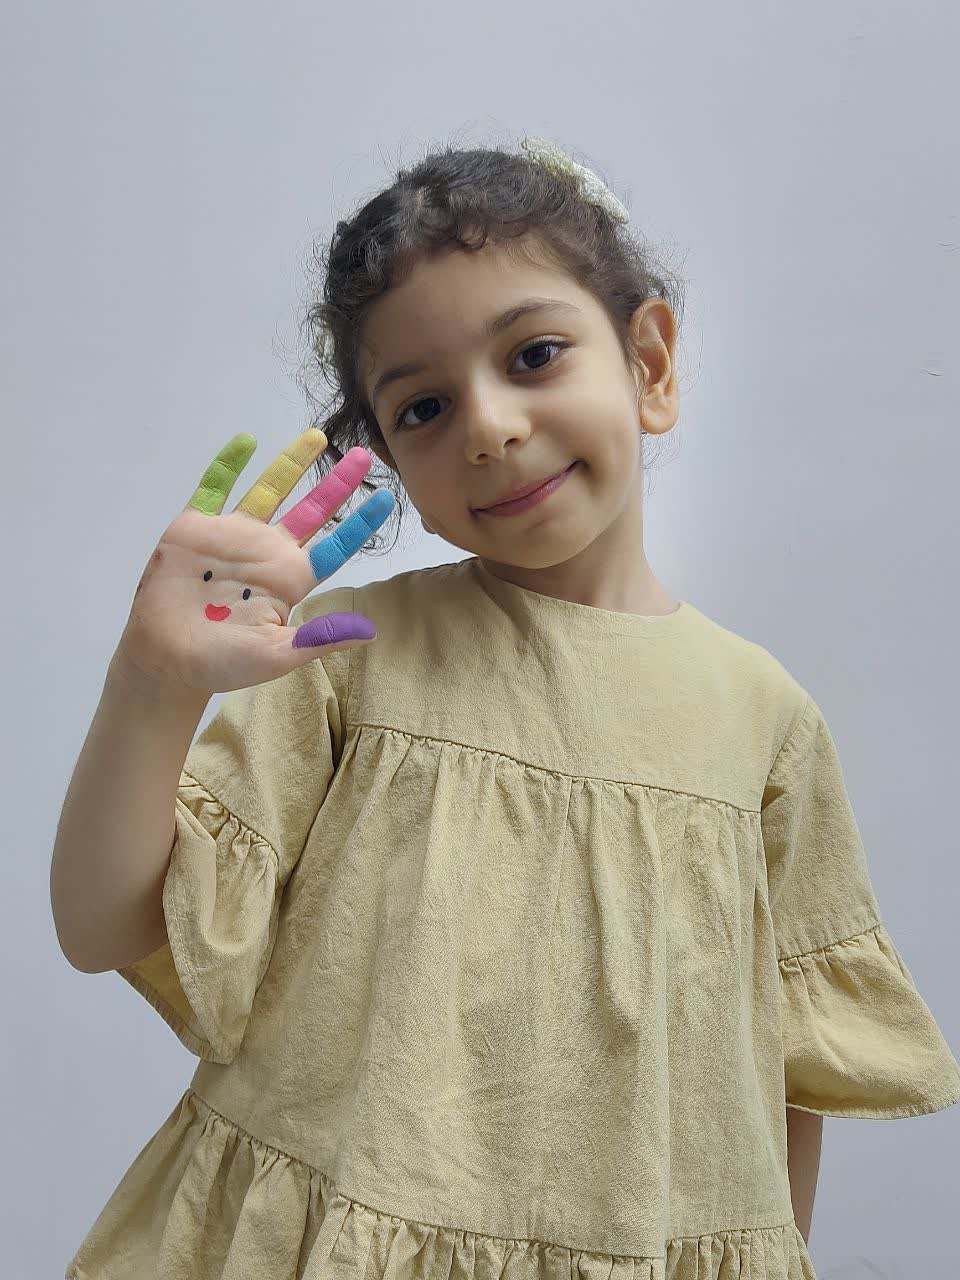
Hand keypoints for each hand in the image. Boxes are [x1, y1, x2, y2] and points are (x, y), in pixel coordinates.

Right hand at [113, 429, 393, 696]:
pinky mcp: (195, 527)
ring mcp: (232, 536)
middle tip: (361, 455)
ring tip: (317, 436)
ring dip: (291, 463)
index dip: (359, 523)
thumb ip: (319, 638)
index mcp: (290, 579)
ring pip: (269, 490)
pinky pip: (214, 486)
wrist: (165, 661)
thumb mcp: (277, 655)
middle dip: (335, 483)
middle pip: (310, 510)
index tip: (387, 497)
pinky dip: (228, 464)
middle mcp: (267, 551)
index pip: (334, 546)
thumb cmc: (221, 664)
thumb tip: (370, 632)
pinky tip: (246, 441)